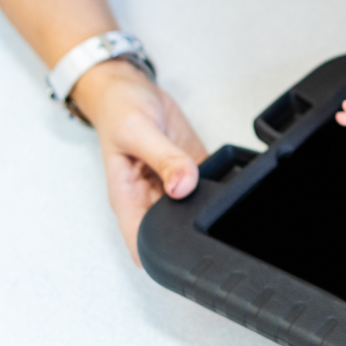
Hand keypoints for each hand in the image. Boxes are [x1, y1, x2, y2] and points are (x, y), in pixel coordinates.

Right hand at [71, 59, 206, 265]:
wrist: (131, 87)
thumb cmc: (119, 111)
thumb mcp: (137, 132)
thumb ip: (163, 159)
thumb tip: (184, 186)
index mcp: (129, 199)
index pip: (142, 245)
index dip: (161, 258)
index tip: (186, 250)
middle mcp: (151, 198)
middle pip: (175, 231)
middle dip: (194, 229)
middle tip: (212, 212)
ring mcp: (172, 186)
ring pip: (197, 209)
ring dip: (210, 204)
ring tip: (218, 187)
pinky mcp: (191, 169)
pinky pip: (210, 184)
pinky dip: (221, 182)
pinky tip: (226, 172)